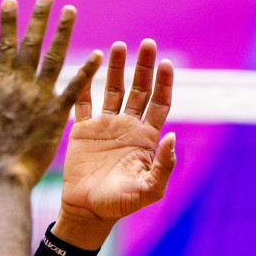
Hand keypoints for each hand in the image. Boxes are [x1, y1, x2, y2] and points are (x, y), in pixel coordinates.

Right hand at [0, 0, 100, 185]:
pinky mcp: (57, 114)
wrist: (5, 174)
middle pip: (31, 44)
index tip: (10, 1)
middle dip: (39, 18)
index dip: (8, 22)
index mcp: (1, 84)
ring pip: (53, 58)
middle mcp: (21, 86)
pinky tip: (98, 54)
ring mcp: (40, 98)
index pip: (4, 46)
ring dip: (63, 32)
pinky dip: (86, 70)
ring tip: (71, 10)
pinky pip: (74, 89)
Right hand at [54, 40, 176, 249]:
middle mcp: (128, 126)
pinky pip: (84, 100)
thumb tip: (172, 137)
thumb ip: (163, 166)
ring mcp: (106, 125)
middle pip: (140, 89)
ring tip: (117, 45)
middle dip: (144, 67)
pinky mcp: (83, 129)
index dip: (164, 84)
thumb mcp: (148, 190)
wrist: (87, 211)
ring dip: (117, 67)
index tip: (166, 63)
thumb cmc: (120, 205)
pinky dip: (86, 82)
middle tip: (147, 43)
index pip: (160, 103)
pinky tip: (89, 63)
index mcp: (146, 138)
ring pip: (114, 88)